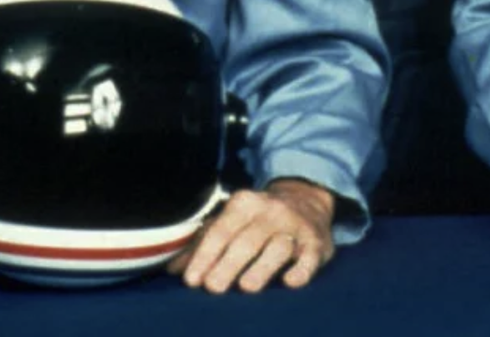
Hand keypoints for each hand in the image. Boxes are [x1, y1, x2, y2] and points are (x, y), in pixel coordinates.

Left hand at [173, 179, 334, 292]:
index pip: (220, 231)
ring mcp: (294, 226)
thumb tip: (173, 268)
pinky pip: (310, 257)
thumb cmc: (258, 219)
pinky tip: (290, 282)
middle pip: (246, 240)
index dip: (205, 256)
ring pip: (277, 247)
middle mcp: (269, 211)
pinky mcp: (316, 242)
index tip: (192, 280)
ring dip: (261, 267)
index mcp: (243, 203)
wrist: (306, 201)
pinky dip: (301, 269)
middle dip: (228, 264)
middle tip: (213, 288)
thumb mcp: (230, 222)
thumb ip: (203, 243)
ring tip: (246, 288)